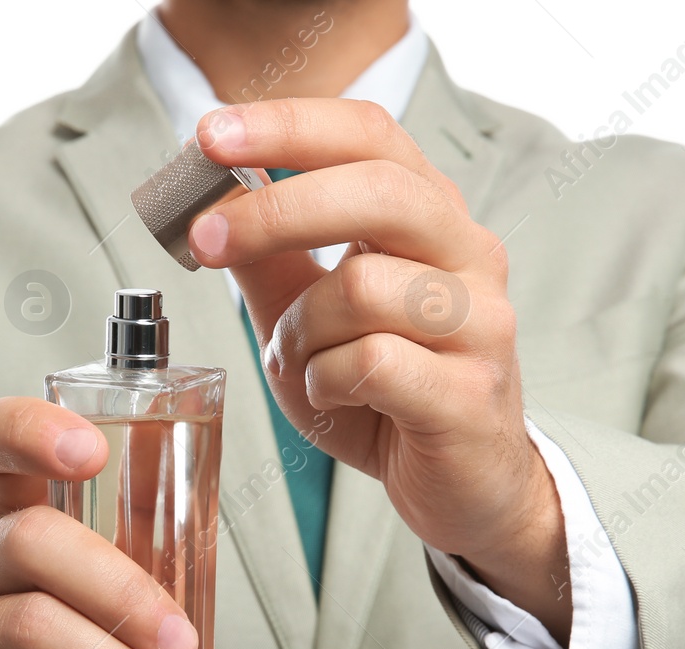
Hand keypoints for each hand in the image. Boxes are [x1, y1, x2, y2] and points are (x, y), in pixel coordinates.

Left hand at [188, 98, 570, 642]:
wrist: (464, 486)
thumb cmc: (388, 394)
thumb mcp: (309, 319)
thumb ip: (269, 261)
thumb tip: (208, 203)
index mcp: (430, 217)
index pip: (369, 136)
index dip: (289, 125)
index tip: (211, 134)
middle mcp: (468, 255)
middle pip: (378, 190)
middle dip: (276, 210)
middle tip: (205, 239)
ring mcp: (480, 324)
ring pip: (363, 286)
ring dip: (300, 330)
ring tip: (298, 363)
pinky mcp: (469, 393)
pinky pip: (373, 362)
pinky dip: (326, 380)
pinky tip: (331, 395)